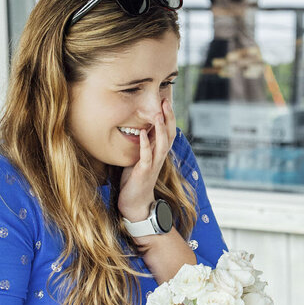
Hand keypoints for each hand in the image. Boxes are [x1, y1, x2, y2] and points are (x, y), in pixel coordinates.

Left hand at [118, 97, 176, 222]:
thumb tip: (140, 129)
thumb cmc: (135, 180)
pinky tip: (142, 133)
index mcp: (158, 153)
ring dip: (160, 128)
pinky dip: (145, 144)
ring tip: (158, 114)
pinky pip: (146, 156)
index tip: (166, 100)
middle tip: (167, 101)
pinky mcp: (144, 172)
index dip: (168, 116)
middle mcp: (159, 157)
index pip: (167, 131)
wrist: (135, 204)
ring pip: (162, 144)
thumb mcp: (140, 158)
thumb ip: (143, 145)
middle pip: (169, 134)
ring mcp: (153, 165)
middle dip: (168, 117)